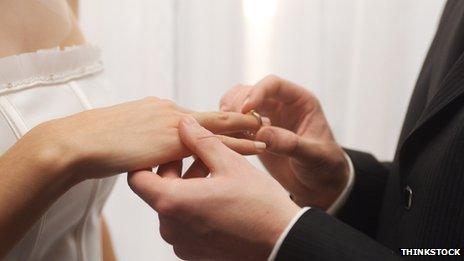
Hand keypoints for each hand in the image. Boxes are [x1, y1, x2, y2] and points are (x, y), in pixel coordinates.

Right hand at [21, 97, 263, 183]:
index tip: (236, 120)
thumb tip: (152, 149)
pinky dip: (237, 145)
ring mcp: (172, 123)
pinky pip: (214, 143)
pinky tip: (255, 147)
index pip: (195, 118)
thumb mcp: (126, 136)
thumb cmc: (97, 143)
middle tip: (263, 119)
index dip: (217, 120)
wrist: (80, 143)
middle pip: (212, 116)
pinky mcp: (172, 140)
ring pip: (218, 126)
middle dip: (239, 118)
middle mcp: (170, 112)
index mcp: (160, 111)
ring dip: (244, 129)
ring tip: (267, 130)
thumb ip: (145, 139)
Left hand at [128, 116, 299, 260]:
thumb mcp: (230, 163)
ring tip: (215, 170)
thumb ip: (201, 141)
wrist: (282, 242)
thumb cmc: (259, 203)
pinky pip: (184, 222)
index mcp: (173, 203)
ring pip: (173, 205)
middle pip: (158, 190)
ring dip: (187, 185)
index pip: (137, 179)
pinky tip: (219, 193)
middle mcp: (170, 227)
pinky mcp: (193, 252)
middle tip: (201, 152)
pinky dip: (194, 205)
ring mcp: (181, 243)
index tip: (165, 148)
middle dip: (177, 168)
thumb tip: (183, 123)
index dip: (147, 160)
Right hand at [220, 75, 348, 208]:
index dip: (257, 92)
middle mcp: (280, 105)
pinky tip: (224, 140)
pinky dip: (226, 128)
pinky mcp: (253, 133)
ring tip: (225, 131)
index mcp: (300, 101)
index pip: (273, 84)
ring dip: (228, 113)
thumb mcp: (313, 156)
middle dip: (237, 103)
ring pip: (238, 103)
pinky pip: (234, 123)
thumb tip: (262, 133)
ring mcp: (265, 117)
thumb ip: (290, 144)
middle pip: (250, 90)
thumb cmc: (325, 167)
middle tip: (229, 121)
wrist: (319, 185)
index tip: (245, 110)